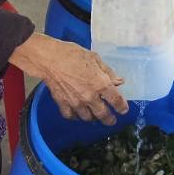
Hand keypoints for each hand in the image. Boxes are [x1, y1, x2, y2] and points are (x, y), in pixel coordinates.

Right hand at [12, 34, 126, 122]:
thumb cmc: (72, 54)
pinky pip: (71, 116)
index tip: (123, 109)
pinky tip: (77, 113)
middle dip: (109, 119)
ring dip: (93, 118)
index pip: (116, 101)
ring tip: (94, 115)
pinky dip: (75, 116)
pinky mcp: (63, 104)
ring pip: (88, 118)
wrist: (49, 59)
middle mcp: (90, 97)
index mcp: (101, 84)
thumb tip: (119, 81)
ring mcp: (76, 103)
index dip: (122, 107)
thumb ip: (108, 72)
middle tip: (111, 120)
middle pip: (103, 115)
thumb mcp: (94, 58)